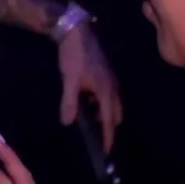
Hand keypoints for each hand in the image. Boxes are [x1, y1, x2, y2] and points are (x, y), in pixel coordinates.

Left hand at [58, 23, 122, 149]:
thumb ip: (69, 103)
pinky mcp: (106, 74)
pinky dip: (101, 103)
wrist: (76, 31)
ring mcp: (111, 79)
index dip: (108, 137)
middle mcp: (113, 87)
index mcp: (106, 91)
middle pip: (116, 114)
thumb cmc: (74, 56)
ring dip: (104, 113)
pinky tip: (87, 101)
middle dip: (108, 126)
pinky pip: (108, 95)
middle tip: (95, 135)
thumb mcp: (69, 80)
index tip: (106, 152)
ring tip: (88, 118)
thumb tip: (68, 123)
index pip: (110, 120)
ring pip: (113, 104)